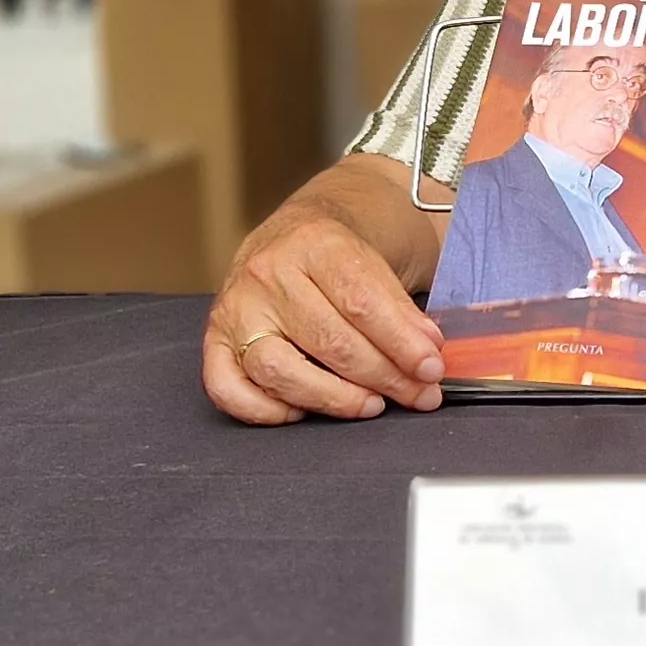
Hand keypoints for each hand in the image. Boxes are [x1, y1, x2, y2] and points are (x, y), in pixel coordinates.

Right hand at [203, 204, 447, 424]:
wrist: (295, 234)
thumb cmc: (341, 256)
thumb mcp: (380, 261)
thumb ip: (402, 309)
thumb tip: (426, 357)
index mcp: (314, 242)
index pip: (360, 302)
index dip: (400, 343)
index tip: (430, 368)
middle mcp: (267, 273)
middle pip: (328, 341)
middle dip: (383, 376)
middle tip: (417, 394)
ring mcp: (236, 309)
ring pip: (279, 370)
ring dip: (333, 398)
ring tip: (370, 404)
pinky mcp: (214, 340)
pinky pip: (227, 389)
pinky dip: (265, 411)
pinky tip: (302, 410)